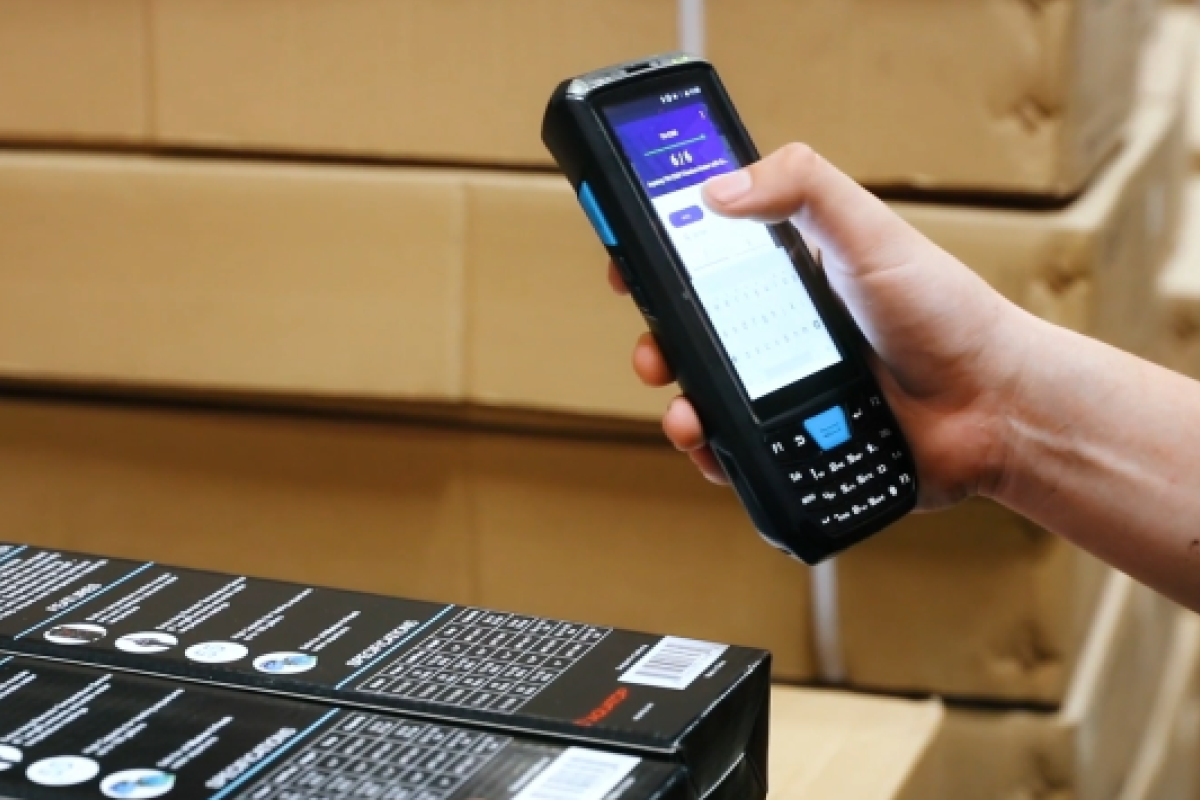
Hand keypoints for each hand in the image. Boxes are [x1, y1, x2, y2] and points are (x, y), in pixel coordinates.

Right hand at [610, 144, 1031, 509]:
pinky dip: (712, 453)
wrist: (994, 406)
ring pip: (708, 398)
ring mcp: (789, 391)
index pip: (709, 261)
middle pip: (695, 336)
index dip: (664, 264)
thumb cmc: (945, 314)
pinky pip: (737, 452)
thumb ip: (801, 187)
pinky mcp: (800, 445)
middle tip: (652, 352)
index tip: (632, 266)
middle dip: (659, 343)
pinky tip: (709, 446)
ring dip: (678, 404)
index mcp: (793, 275)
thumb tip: (715, 190)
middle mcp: (784, 332)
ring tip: (683, 412)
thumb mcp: (870, 231)